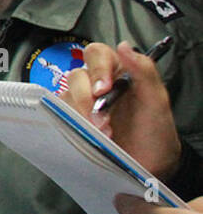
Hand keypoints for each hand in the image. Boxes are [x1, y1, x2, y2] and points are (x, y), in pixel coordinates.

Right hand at [59, 40, 181, 180]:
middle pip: (77, 75)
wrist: (148, 166)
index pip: (97, 54)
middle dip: (87, 98)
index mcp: (118, 71)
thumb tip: (125, 46)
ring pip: (65, 94)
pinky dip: (69, 123)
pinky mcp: (69, 120)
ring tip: (102, 134)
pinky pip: (57, 113)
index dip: (97, 68)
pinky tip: (86, 134)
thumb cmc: (155, 133)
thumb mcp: (157, 101)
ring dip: (81, 114)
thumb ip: (144, 71)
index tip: (103, 90)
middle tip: (102, 120)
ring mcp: (81, 103)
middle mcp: (96, 84)